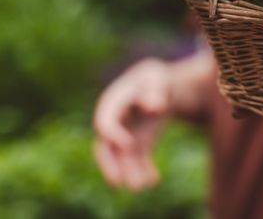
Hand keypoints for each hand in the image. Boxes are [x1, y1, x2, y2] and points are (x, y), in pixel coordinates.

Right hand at [93, 58, 170, 190]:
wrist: (158, 85)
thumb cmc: (154, 78)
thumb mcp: (155, 77)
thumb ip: (153, 90)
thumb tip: (153, 107)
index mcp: (113, 102)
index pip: (104, 121)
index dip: (113, 134)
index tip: (128, 144)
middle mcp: (114, 122)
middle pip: (105, 146)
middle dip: (110, 165)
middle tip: (117, 182)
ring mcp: (124, 134)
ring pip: (122, 158)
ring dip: (129, 172)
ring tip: (140, 186)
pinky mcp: (136, 143)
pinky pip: (137, 159)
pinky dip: (144, 169)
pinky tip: (153, 179)